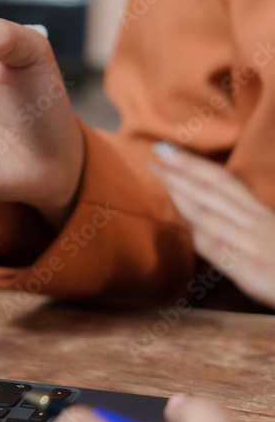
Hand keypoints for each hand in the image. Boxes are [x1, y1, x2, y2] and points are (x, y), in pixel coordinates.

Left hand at [151, 144, 274, 307]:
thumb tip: (206, 225)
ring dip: (185, 194)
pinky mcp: (255, 271)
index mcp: (262, 216)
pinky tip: (191, 229)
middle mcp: (259, 225)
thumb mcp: (268, 238)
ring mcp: (257, 246)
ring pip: (213, 216)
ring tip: (161, 176)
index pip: (225, 184)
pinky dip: (205, 239)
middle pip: (216, 191)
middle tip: (157, 152)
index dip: (196, 166)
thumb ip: (244, 227)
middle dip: (185, 170)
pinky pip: (224, 252)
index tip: (168, 151)